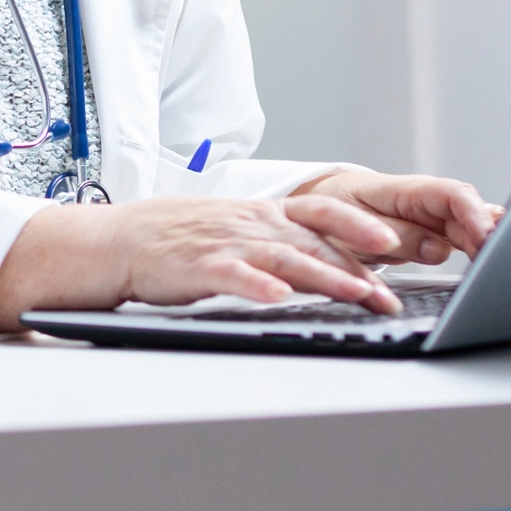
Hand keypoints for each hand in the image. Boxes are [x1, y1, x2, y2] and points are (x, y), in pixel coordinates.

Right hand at [0, 194, 411, 332]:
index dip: (361, 227)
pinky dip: (255, 286)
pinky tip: (275, 298)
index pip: (322, 212)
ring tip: (356, 294)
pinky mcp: (195, 267)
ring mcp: (224, 244)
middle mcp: (249, 224)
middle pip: (315, 239)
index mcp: (261, 213)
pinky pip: (231, 275)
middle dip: (359, 265)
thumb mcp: (233, 231)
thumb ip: (280, 244)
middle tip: (391, 292)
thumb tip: (334, 264)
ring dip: (323, 276)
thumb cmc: (176, 242)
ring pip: (284, 257)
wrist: (113, 240)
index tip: (397, 246)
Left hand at [289, 168, 499, 264]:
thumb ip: (397, 236)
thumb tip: (438, 248)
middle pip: (467, 214)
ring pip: (467, 228)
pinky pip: (457, 239)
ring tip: (504, 262)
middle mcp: (422, 202)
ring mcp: (428, 218)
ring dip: (485, 244)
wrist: (317, 210)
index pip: (451, 195)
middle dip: (488, 235)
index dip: (476, 215)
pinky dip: (474, 248)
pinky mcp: (429, 235)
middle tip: (502, 262)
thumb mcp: (354, 226)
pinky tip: (491, 255)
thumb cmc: (332, 211)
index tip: (490, 237)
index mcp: (403, 191)